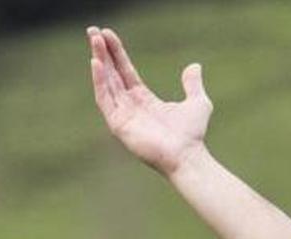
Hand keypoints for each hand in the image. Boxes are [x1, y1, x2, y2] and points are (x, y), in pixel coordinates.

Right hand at [87, 27, 212, 175]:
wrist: (188, 155)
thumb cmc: (192, 134)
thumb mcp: (197, 102)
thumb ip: (192, 84)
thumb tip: (194, 66)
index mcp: (144, 100)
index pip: (126, 72)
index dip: (117, 53)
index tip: (107, 34)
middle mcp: (130, 106)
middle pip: (112, 74)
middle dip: (103, 53)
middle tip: (92, 31)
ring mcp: (123, 115)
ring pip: (106, 83)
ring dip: (99, 61)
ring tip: (94, 41)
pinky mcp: (118, 125)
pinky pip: (105, 99)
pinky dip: (99, 81)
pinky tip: (97, 63)